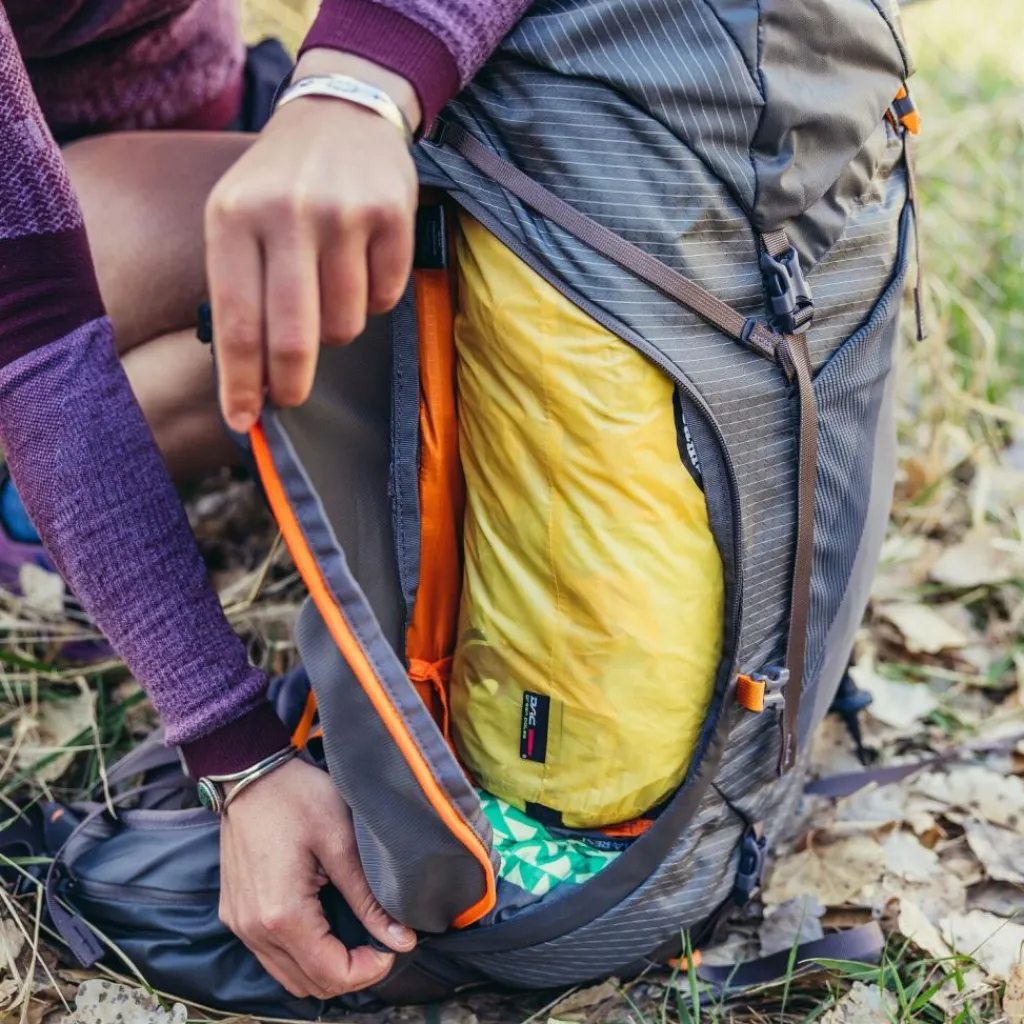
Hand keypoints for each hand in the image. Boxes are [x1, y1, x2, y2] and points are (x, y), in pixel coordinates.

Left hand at [205, 51, 421, 433]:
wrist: (340, 113)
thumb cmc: (278, 183)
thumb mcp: (235, 218)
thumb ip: (238, 291)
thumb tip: (248, 383)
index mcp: (234, 217)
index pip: (237, 322)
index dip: (241, 383)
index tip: (242, 422)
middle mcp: (287, 214)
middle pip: (294, 337)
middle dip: (290, 384)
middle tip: (289, 398)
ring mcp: (344, 214)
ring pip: (345, 324)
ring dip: (335, 329)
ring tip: (326, 295)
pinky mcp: (392, 216)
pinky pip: (385, 299)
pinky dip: (372, 300)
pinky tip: (360, 267)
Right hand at [219, 757, 415, 997]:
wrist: (249, 772)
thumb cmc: (297, 797)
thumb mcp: (342, 840)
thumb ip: (369, 897)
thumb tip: (401, 939)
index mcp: (283, 914)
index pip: (331, 975)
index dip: (369, 971)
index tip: (392, 947)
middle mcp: (255, 929)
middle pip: (309, 984)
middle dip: (350, 973)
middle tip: (378, 943)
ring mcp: (240, 924)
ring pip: (289, 976)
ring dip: (325, 968)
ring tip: (356, 939)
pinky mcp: (235, 914)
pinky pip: (270, 956)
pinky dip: (301, 956)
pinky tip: (325, 929)